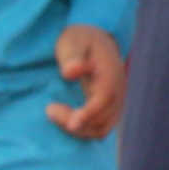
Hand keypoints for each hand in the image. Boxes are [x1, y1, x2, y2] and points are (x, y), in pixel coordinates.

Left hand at [47, 23, 125, 139]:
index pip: (104, 99)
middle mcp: (118, 91)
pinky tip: (66, 117)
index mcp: (110, 74)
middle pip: (102, 119)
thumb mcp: (73, 42)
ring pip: (102, 129)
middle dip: (75, 122)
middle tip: (49, 108)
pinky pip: (100, 128)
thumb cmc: (80, 40)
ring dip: (78, 129)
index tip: (71, 123)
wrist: (96, 39)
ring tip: (55, 113)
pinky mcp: (109, 109)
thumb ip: (73, 57)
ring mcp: (116, 101)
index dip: (89, 113)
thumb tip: (71, 72)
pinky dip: (83, 130)